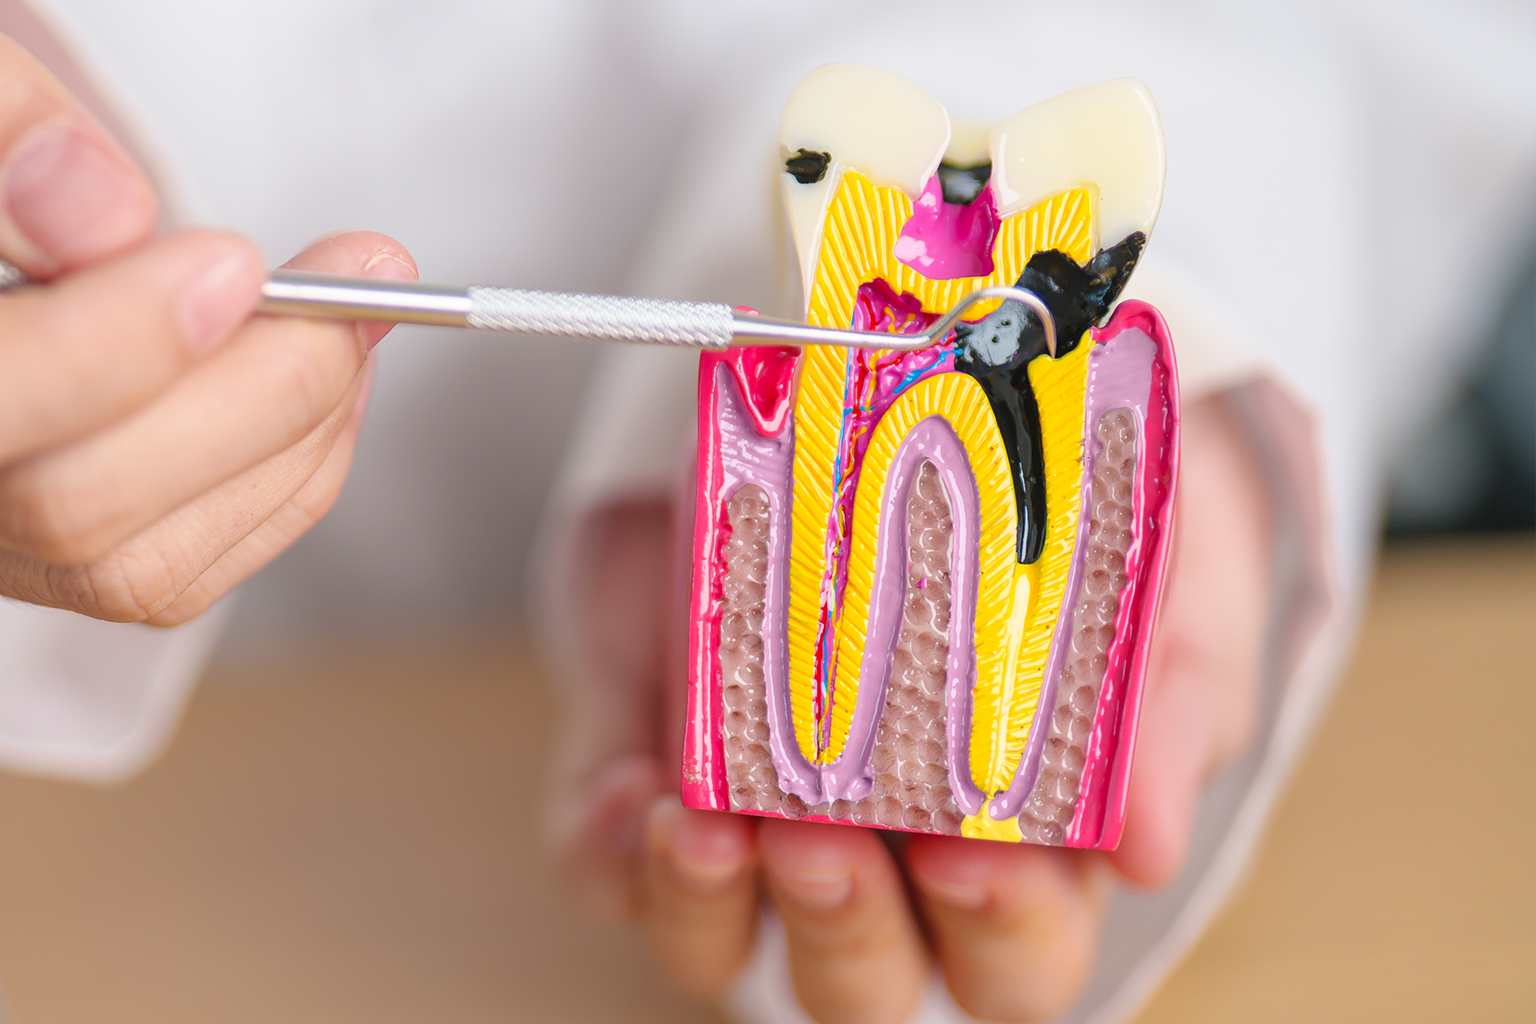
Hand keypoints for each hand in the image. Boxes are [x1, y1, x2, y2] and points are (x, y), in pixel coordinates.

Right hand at [0, 34, 414, 624]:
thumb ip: (8, 132)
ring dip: (293, 432)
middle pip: (76, 502)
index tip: (236, 268)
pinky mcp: (71, 570)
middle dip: (255, 388)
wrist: (2, 218)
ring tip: (358, 315)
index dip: (121, 344)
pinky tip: (332, 377)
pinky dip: (292, 473)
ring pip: (146, 558)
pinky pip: (192, 567)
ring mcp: (0, 543)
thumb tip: (110, 214)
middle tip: (354, 280)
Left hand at [551, 395, 1269, 1023]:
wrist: (935, 379)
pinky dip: (606, 845)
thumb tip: (1153, 847)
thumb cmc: (1069, 505)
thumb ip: (1164, 702)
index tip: (981, 855)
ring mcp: (754, 806)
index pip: (1014, 954)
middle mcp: (879, 849)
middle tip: (830, 844)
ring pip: (716, 936)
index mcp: (1015, 840)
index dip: (1002, 934)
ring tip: (711, 826)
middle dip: (846, 932)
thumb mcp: (1160, 576)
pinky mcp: (650, 745)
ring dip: (706, 906)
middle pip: (862, 978)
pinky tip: (637, 794)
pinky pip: (602, 852)